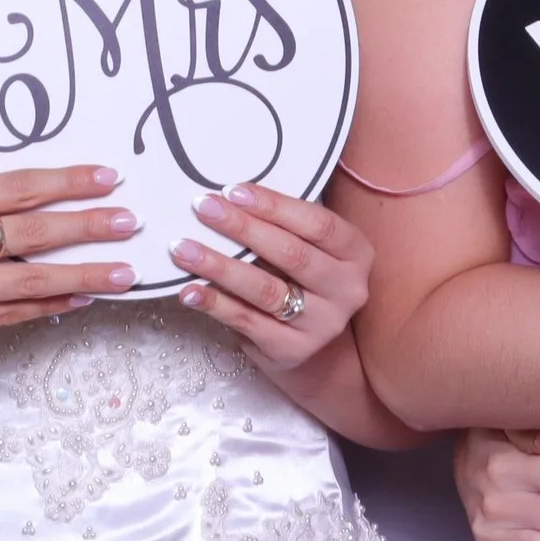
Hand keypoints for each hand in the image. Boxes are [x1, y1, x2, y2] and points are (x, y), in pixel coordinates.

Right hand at [0, 164, 137, 356]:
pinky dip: (50, 305)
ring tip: (124, 271)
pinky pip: (12, 315)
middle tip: (132, 221)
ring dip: (85, 274)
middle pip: (35, 232)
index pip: (18, 187)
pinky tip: (80, 298)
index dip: (68, 182)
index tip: (109, 177)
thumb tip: (37, 199)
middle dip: (90, 226)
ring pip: (33, 280)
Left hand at [173, 181, 371, 372]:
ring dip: (219, 266)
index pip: (317, 223)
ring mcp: (322, 324)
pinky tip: (189, 290)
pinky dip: (215, 304)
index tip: (233, 190)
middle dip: (242, 228)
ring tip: (183, 249)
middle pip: (290, 254)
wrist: (315, 349)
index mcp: (356, 253)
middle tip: (202, 208)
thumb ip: (286, 227)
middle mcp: (347, 290)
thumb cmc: (304, 280)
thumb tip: (229, 198)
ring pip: (265, 289)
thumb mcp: (312, 249)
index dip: (275, 206)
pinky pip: (247, 321)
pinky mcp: (292, 350)